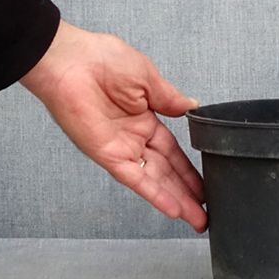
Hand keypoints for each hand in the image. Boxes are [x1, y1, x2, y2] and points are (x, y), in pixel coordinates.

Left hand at [19, 19, 206, 231]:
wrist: (71, 62)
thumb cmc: (102, 59)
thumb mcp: (148, 77)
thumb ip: (170, 98)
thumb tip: (193, 106)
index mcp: (144, 115)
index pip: (172, 148)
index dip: (189, 166)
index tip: (205, 180)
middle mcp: (133, 136)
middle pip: (167, 169)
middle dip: (188, 190)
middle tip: (207, 210)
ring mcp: (122, 148)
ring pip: (155, 179)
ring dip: (177, 199)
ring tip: (198, 218)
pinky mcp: (108, 155)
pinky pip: (135, 178)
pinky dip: (154, 194)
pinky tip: (173, 208)